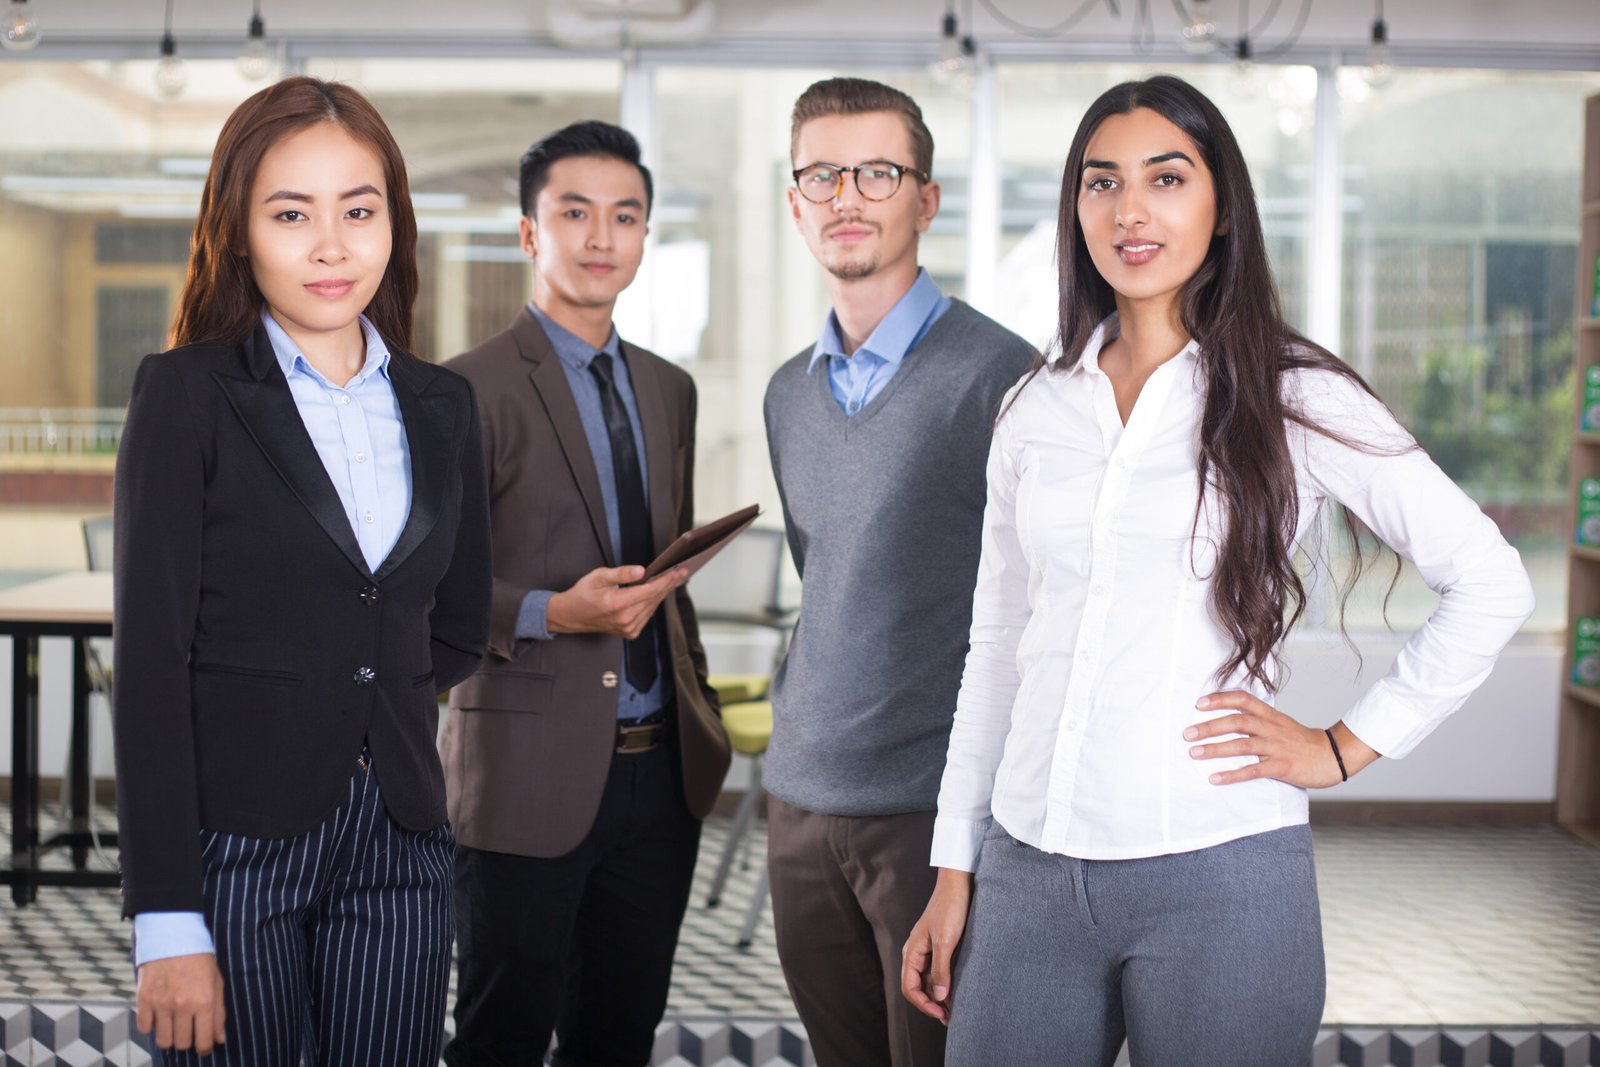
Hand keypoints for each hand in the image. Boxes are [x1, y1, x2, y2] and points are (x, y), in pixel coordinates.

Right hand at [136, 952, 226, 1053]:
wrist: (174, 937)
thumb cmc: (199, 960)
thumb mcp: (217, 983)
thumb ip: (219, 1013)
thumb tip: (220, 1039)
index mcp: (204, 1001)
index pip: (203, 1041)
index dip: (204, 1048)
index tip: (203, 1047)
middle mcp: (182, 1005)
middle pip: (182, 1043)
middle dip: (187, 1041)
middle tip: (189, 1031)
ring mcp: (161, 1003)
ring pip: (163, 1041)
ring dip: (169, 1037)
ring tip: (174, 1026)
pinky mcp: (143, 999)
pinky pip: (144, 1028)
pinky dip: (151, 1026)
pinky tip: (159, 1016)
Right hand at [546, 565, 687, 637]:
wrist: (571, 616)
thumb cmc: (583, 593)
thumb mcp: (599, 576)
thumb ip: (621, 573)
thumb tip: (641, 571)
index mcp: (617, 604)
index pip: (649, 590)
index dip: (666, 580)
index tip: (679, 571)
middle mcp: (625, 619)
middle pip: (654, 598)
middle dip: (669, 584)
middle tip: (683, 572)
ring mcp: (628, 628)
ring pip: (652, 607)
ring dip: (663, 593)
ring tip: (674, 579)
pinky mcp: (630, 633)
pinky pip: (647, 615)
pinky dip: (653, 603)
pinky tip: (658, 591)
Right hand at [900, 868, 972, 1024]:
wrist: (958, 885)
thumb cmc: (949, 908)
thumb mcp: (945, 941)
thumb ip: (941, 969)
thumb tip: (939, 996)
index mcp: (912, 952)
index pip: (909, 987)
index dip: (923, 1004)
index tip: (941, 1013)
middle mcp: (916, 954)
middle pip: (918, 987)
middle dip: (931, 1004)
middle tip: (950, 1018)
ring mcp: (928, 951)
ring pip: (929, 981)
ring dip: (939, 997)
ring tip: (954, 1010)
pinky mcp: (939, 947)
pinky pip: (938, 972)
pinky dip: (945, 985)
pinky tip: (956, 992)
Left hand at [1185, 690, 1360, 788]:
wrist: (1332, 756)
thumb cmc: (1301, 741)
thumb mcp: (1280, 723)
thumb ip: (1257, 719)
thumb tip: (1228, 718)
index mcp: (1270, 715)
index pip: (1243, 700)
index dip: (1220, 699)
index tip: (1199, 703)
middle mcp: (1271, 728)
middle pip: (1237, 721)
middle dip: (1210, 727)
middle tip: (1187, 733)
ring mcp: (1276, 747)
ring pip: (1242, 744)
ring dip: (1215, 749)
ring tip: (1194, 753)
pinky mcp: (1281, 766)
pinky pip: (1253, 770)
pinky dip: (1232, 775)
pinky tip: (1215, 778)